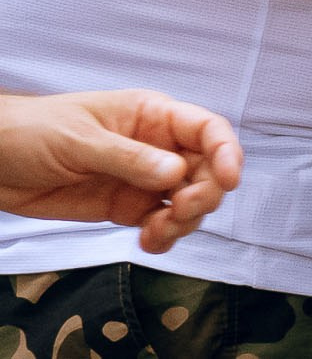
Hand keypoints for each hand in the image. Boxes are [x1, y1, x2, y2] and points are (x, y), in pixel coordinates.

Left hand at [0, 90, 243, 253]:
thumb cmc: (33, 132)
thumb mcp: (80, 140)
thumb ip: (128, 157)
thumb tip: (174, 173)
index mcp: (152, 116)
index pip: (206, 129)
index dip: (226, 151)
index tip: (230, 179)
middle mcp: (157, 147)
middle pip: (205, 170)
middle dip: (203, 193)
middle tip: (180, 212)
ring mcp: (143, 179)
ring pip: (188, 201)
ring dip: (185, 221)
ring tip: (157, 232)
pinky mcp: (127, 208)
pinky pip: (161, 223)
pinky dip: (164, 237)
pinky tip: (149, 242)